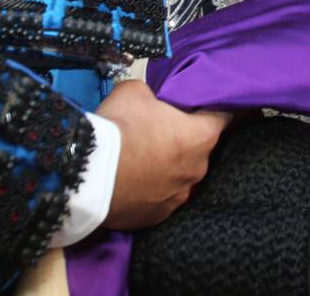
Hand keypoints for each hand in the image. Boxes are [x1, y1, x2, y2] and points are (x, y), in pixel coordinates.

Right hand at [96, 80, 230, 229]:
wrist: (86, 175)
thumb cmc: (117, 129)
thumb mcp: (135, 92)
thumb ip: (153, 94)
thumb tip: (149, 99)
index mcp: (201, 136)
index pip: (224, 117)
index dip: (215, 108)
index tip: (209, 106)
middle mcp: (197, 168)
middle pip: (199, 147)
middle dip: (183, 139)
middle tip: (159, 131)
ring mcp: (179, 196)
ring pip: (180, 175)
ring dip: (167, 166)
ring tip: (141, 159)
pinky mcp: (157, 216)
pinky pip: (161, 198)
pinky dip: (151, 189)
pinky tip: (133, 181)